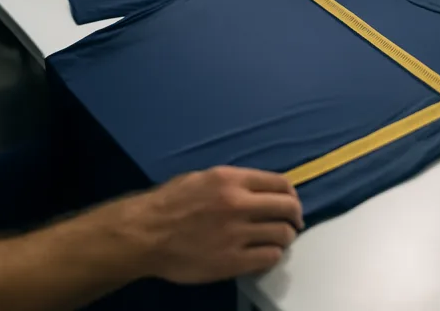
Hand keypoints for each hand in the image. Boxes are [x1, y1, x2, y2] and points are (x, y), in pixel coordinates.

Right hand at [124, 166, 303, 283]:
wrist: (145, 234)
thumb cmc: (168, 203)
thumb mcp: (201, 178)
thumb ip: (232, 183)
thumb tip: (257, 190)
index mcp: (231, 179)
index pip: (280, 183)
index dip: (291, 194)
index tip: (290, 202)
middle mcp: (239, 203)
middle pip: (287, 208)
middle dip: (294, 216)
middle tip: (291, 224)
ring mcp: (237, 233)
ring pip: (282, 235)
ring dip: (284, 238)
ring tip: (276, 240)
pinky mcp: (233, 261)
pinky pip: (269, 257)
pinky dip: (272, 256)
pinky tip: (263, 254)